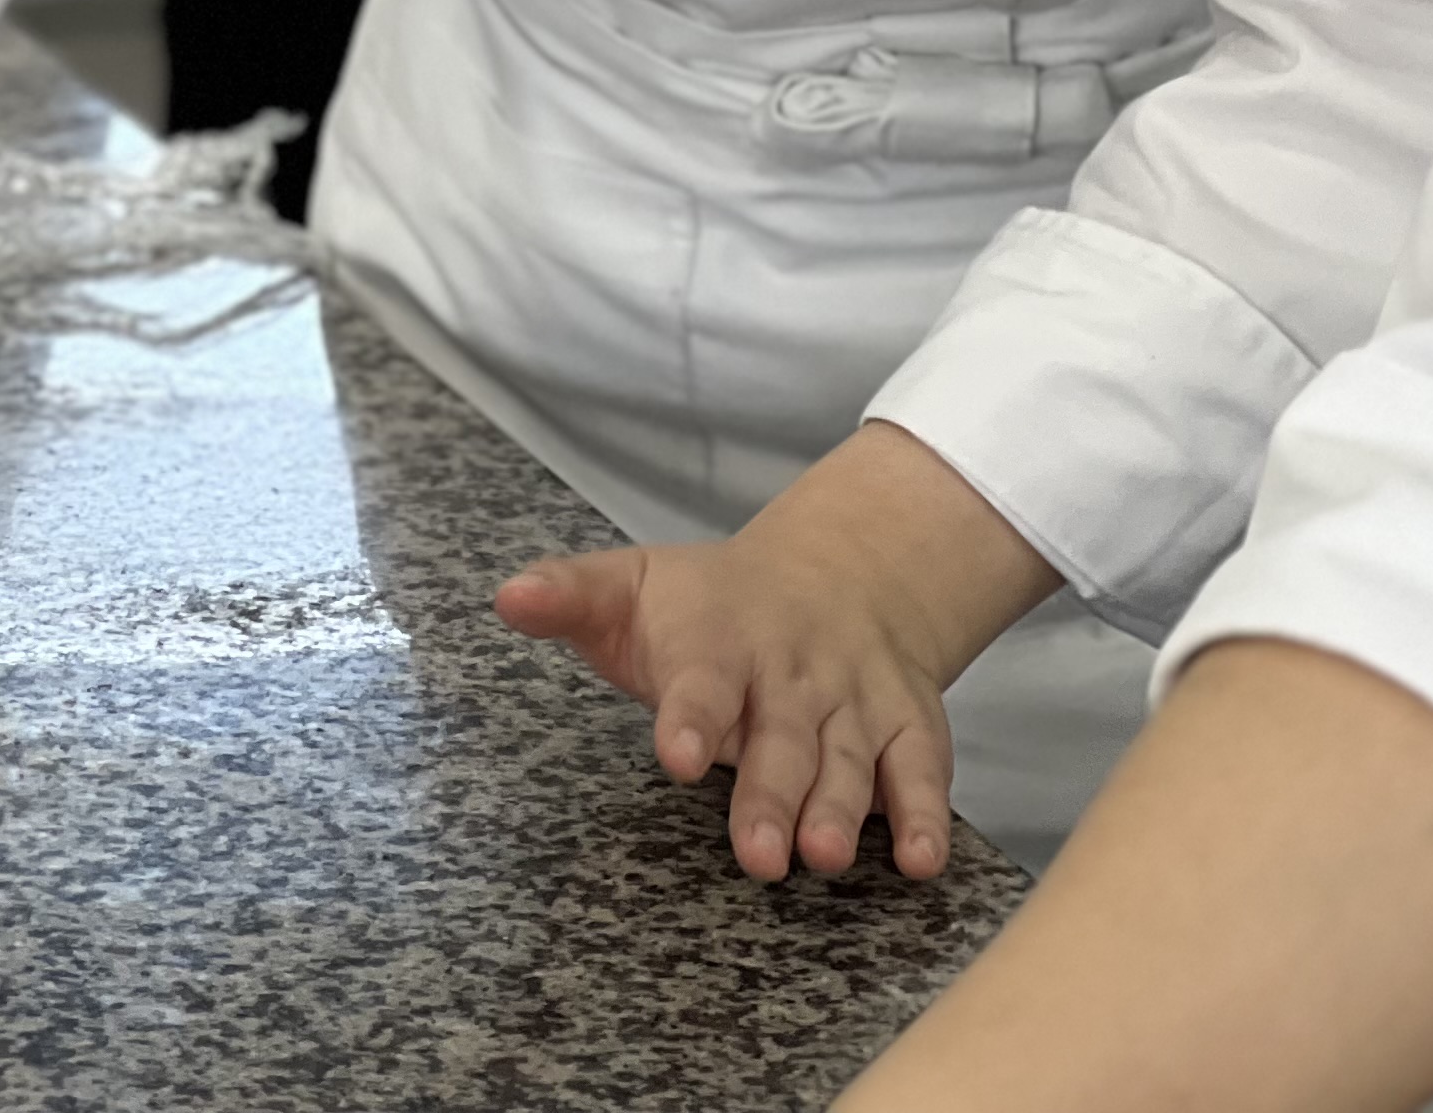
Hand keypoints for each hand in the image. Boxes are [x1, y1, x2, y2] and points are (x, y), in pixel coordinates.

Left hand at [499, 529, 957, 883]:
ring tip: (825, 856)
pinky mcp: (908, 728)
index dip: (690, 715)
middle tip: (759, 854)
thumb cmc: (710, 605)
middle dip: (770, 793)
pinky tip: (923, 860)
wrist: (841, 573)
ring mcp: (853, 702)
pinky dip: (926, 813)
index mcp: (719, 638)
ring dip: (841, 809)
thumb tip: (505, 597)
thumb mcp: (635, 585)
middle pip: (781, 737)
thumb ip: (570, 596)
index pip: (702, 677)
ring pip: (849, 759)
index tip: (676, 752)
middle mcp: (791, 672)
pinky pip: (922, 770)